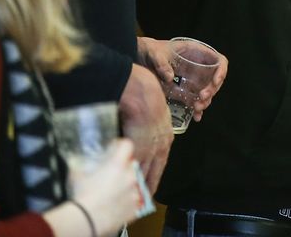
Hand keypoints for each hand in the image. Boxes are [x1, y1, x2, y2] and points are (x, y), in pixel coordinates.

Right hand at [68, 139, 143, 235]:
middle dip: (123, 167)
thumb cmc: (81, 197)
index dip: (120, 146)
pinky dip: (127, 201)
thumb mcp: (77, 176)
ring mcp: (135, 192)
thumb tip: (75, 161)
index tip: (115, 149)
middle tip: (112, 174)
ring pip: (135, 182)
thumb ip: (80, 165)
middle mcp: (130, 176)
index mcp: (118, 164)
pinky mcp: (135, 207)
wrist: (86, 220)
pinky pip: (134, 200)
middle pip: (131, 164)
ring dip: (127, 184)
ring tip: (113, 192)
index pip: (127, 145)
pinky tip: (116, 204)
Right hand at [118, 64, 172, 190]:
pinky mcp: (139, 145)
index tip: (152, 184)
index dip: (156, 174)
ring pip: (145, 170)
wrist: (142, 92)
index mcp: (167, 137)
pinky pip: (135, 164)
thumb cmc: (146, 98)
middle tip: (143, 198)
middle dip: (149, 184)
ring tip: (133, 195)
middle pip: (156, 170)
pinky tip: (124, 182)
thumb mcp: (154, 115)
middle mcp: (162, 144)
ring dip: (139, 182)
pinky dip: (129, 174)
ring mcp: (151, 146)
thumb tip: (141, 137)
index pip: (162, 162)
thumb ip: (150, 129)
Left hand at [138, 37, 228, 120]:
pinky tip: (196, 116)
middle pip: (214, 79)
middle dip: (211, 90)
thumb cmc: (150, 50)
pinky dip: (197, 108)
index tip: (215, 82)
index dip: (221, 71)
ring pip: (206, 91)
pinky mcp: (184, 89)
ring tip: (197, 109)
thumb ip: (161, 64)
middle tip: (201, 99)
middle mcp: (198, 66)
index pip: (218, 60)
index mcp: (197, 53)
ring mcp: (192, 78)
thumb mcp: (155, 54)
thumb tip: (169, 77)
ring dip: (205, 101)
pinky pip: (195, 99)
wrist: (139, 57)